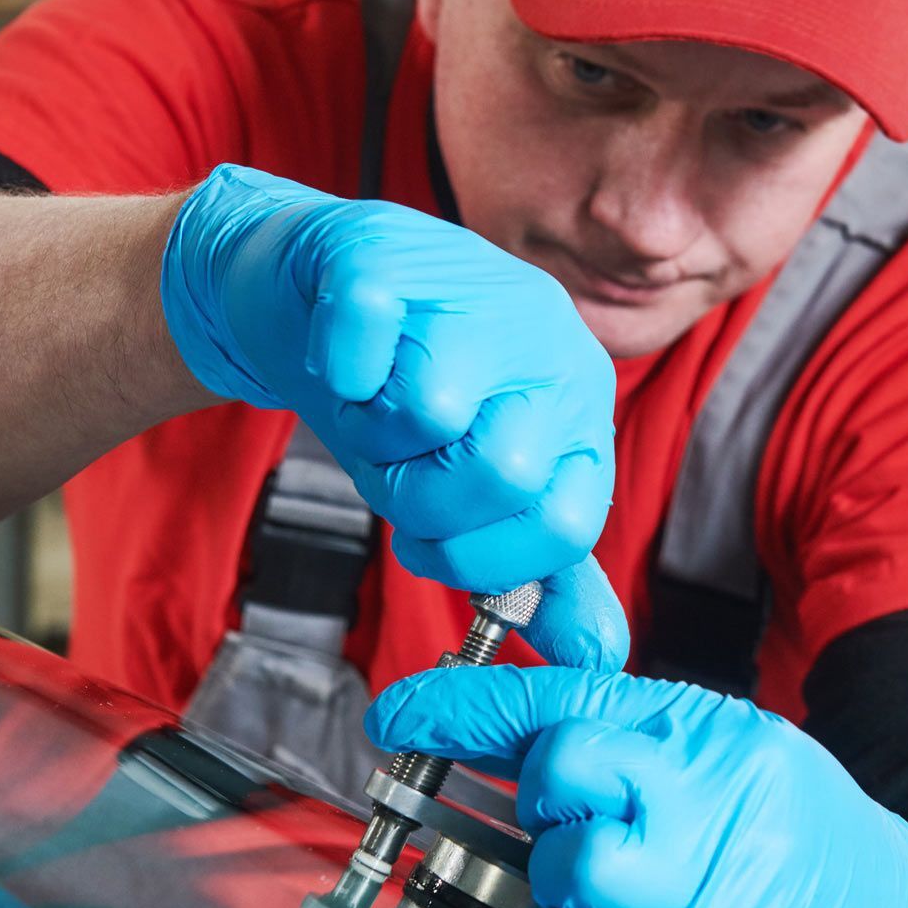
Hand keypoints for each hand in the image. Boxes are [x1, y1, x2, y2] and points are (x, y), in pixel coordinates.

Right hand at [160, 166, 617, 599]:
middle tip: (394, 471)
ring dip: (373, 439)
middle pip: (501, 471)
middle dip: (419, 502)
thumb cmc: (397, 391)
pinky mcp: (380, 253)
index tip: (433, 539)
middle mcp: (546, 336)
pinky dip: (334, 373)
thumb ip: (536, 571)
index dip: (482, 558)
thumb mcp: (473, 487)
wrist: (308, 292)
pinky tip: (340, 360)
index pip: (565, 521)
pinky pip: (361, 343)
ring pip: (431, 410)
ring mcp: (470, 285)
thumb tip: (599, 654)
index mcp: (578, 401)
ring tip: (369, 409)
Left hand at [364, 668, 907, 907]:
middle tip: (572, 829)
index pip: (562, 698)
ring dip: (565, 891)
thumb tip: (479, 720)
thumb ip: (616, 736)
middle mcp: (711, 793)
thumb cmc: (795, 845)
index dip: (460, 707)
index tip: (396, 720)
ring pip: (572, 869)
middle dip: (543, 806)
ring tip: (613, 896)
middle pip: (560, 772)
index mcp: (706, 731)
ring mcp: (712, 888)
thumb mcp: (720, 755)